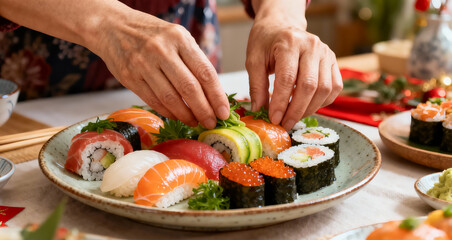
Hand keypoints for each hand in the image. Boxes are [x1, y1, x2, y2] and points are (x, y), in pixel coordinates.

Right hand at [92, 7, 229, 128]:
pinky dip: (168, 113)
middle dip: (204, 110)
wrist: (112, 26)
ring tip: (195, 122)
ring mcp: (143, 64)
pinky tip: (177, 116)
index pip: (205, 72)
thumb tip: (214, 94)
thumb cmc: (152, 34)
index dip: (217, 96)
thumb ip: (194, 60)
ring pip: (171, 98)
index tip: (224, 112)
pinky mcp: (129, 77)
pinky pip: (154, 101)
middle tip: (211, 123)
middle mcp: (162, 50)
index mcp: (180, 39)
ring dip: (186, 115)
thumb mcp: (177, 37)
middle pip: (189, 88)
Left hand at [246, 0, 342, 129]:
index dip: (281, 102)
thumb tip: (259, 111)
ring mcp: (326, 53)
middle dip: (296, 110)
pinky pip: (334, 88)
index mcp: (289, 42)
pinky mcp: (333, 62)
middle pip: (309, 85)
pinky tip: (306, 107)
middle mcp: (312, 46)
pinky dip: (321, 103)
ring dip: (309, 109)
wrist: (281, 26)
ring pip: (324, 89)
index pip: (288, 78)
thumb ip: (256, 85)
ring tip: (292, 117)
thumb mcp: (253, 60)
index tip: (274, 118)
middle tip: (284, 124)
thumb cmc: (266, 42)